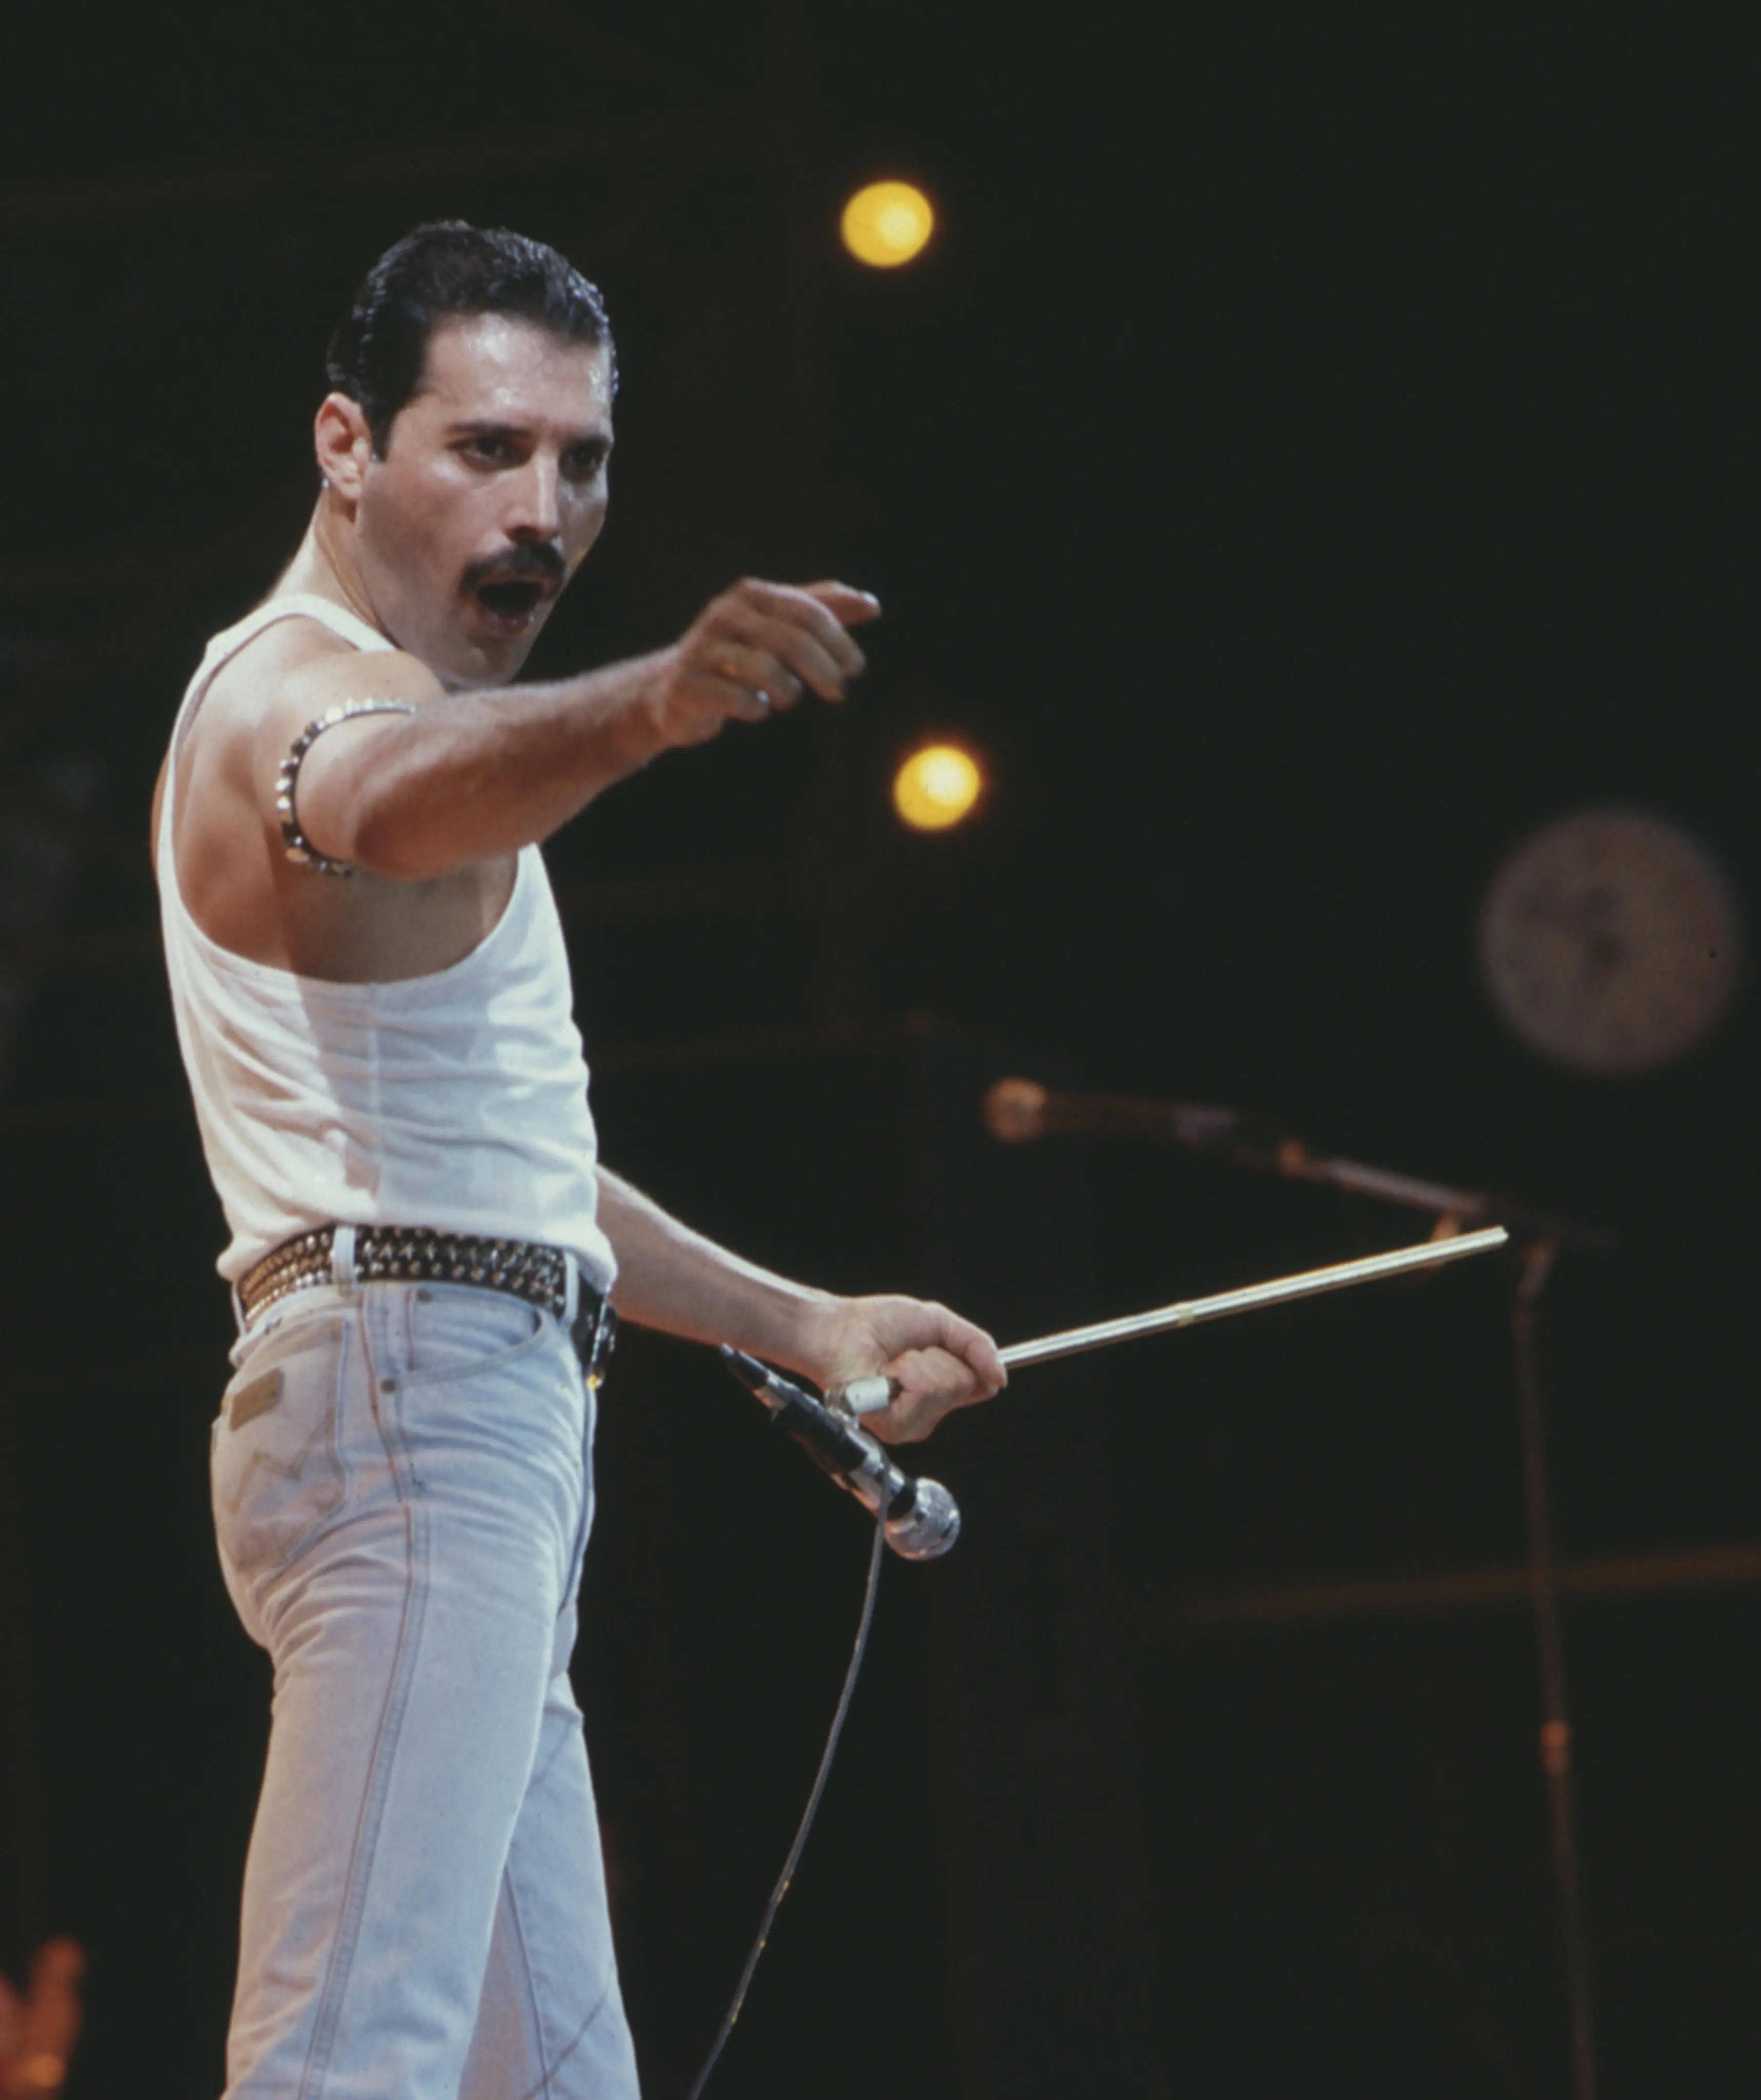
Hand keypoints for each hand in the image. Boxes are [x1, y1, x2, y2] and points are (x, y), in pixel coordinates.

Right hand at [647, 579, 879, 744]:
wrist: (671, 689)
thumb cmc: (736, 656)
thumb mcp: (777, 626)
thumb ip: (822, 611)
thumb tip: (871, 604)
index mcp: (751, 595)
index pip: (807, 612)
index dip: (839, 641)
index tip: (856, 667)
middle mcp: (724, 614)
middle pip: (791, 641)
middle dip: (824, 670)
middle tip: (839, 692)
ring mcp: (702, 649)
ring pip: (765, 670)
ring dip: (788, 691)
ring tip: (786, 697)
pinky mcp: (688, 685)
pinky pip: (738, 700)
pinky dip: (757, 709)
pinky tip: (756, 709)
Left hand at [805, 1293, 1005, 1445]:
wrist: (839, 1329)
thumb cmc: (879, 1324)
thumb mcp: (939, 1322)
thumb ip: (977, 1345)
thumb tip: (1000, 1377)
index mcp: (943, 1386)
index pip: (981, 1384)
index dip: (974, 1363)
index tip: (948, 1347)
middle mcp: (931, 1408)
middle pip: (967, 1384)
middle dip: (940, 1357)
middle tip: (909, 1352)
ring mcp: (913, 1421)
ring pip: (946, 1390)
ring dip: (920, 1364)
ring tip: (894, 1363)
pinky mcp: (894, 1426)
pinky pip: (922, 1396)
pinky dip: (905, 1374)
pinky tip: (886, 1374)